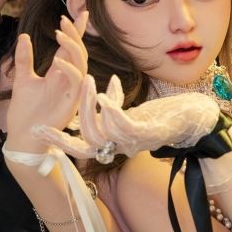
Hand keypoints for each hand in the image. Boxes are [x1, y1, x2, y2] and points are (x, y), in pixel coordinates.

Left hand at [5, 14, 89, 152]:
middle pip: (78, 53)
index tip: (79, 13)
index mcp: (59, 74)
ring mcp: (72, 91)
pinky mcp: (72, 103)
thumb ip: (24, 59)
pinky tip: (58, 60)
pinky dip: (70, 70)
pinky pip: (77, 82)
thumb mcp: (22, 79)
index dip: (75, 32)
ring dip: (72, 48)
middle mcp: (68, 81)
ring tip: (60, 33)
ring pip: (81, 64)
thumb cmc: (24, 112)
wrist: (23, 136)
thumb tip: (23, 36)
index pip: (69, 49)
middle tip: (65, 20)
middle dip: (75, 35)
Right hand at [35, 79, 221, 161]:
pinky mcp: (149, 133)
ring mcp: (135, 142)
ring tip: (86, 83)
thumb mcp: (131, 112)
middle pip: (87, 143)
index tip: (38, 131)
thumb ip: (112, 108)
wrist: (192, 119)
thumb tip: (99, 93)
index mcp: (114, 144)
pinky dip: (112, 109)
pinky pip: (125, 125)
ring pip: (101, 131)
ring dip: (91, 107)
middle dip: (67, 129)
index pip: (81, 148)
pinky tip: (105, 91)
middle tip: (54, 112)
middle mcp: (122, 148)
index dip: (59, 142)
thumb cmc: (160, 116)